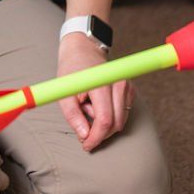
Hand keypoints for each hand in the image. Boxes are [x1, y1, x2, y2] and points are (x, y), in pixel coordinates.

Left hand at [57, 31, 132, 152]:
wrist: (83, 49)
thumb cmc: (71, 70)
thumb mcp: (64, 92)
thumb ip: (72, 115)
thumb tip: (84, 135)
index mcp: (101, 85)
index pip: (105, 120)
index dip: (96, 137)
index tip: (86, 145)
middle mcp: (118, 85)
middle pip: (115, 124)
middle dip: (99, 133)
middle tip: (82, 128)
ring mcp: (126, 86)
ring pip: (121, 120)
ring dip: (104, 123)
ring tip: (88, 108)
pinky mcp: (129, 89)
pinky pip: (123, 112)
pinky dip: (111, 115)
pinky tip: (98, 104)